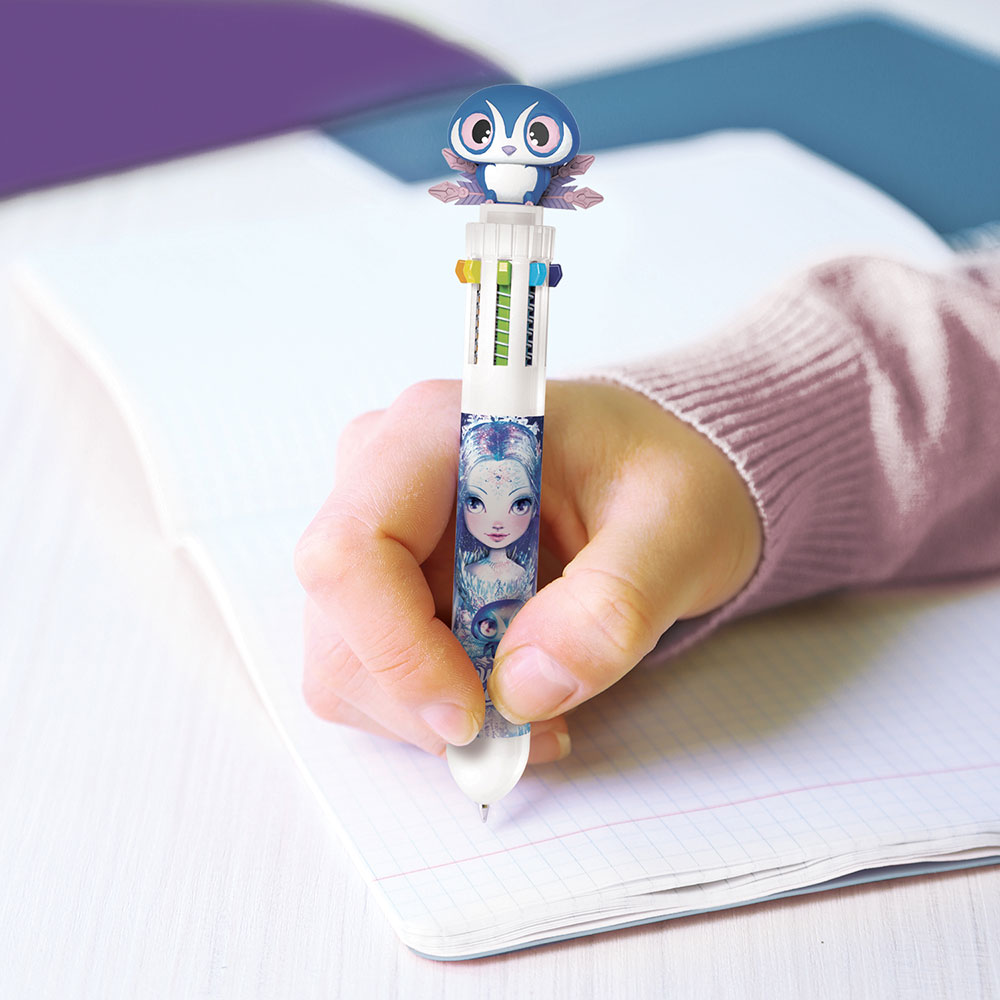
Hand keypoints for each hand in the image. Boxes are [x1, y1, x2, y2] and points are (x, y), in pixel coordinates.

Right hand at [294, 379, 760, 762]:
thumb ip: (614, 603)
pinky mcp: (384, 584)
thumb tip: (522, 688)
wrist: (651, 479)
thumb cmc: (662, 477)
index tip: (476, 710)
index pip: (352, 550)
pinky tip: (510, 696)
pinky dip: (435, 712)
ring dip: (435, 715)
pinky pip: (373, 675)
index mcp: (437, 432)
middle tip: (532, 723)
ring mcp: (376, 532)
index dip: (396, 647)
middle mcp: (382, 475)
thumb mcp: (678, 527)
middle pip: (341, 621)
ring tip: (538, 711)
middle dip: (427, 698)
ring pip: (348, 662)